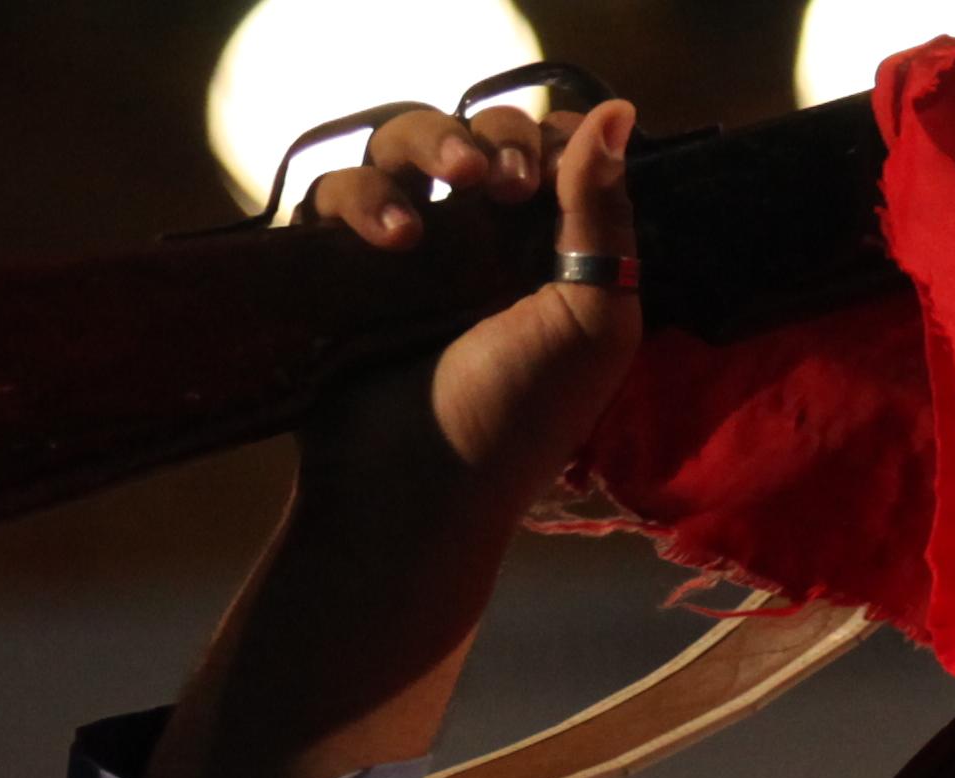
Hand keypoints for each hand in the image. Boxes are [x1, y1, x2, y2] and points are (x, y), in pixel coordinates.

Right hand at [292, 95, 643, 500]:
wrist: (420, 492)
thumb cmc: (518, 420)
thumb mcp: (591, 321)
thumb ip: (604, 214)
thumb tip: (617, 108)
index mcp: (547, 253)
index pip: (549, 153)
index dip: (553, 138)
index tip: (552, 163)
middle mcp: (478, 243)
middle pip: (476, 132)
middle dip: (494, 136)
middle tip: (503, 181)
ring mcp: (404, 249)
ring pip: (401, 143)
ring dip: (429, 142)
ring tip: (454, 183)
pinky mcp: (339, 262)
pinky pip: (336, 191)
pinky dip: (363, 198)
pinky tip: (396, 239)